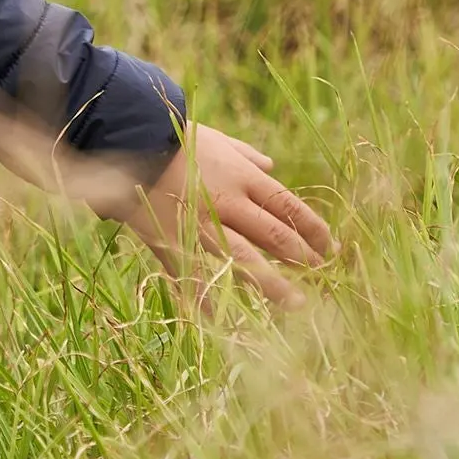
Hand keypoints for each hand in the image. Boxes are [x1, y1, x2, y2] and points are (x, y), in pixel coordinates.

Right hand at [131, 123, 333, 307]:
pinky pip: (195, 276)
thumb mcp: (217, 139)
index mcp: (242, 177)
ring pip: (245, 261)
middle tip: (323, 277)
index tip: (331, 247)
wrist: (127, 143)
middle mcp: (228, 203)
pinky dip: (208, 300)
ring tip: (296, 303)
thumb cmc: (174, 137)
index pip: (289, 207)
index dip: (314, 229)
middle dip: (303, 259)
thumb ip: (246, 155)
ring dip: (273, 284)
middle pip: (275, 236)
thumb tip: (271, 166)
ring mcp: (200, 226)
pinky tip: (224, 322)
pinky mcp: (172, 241)